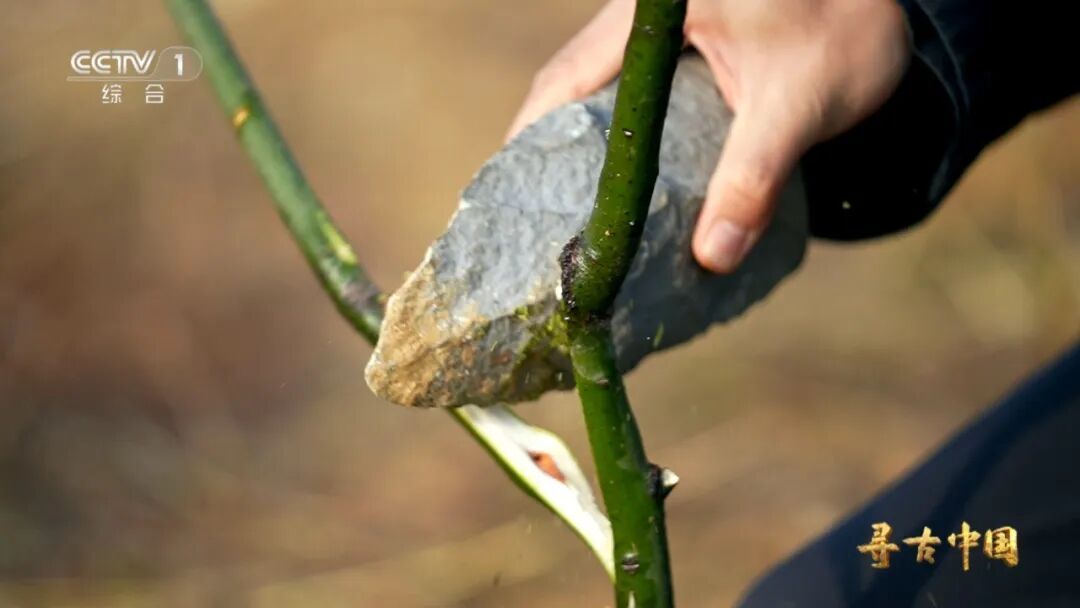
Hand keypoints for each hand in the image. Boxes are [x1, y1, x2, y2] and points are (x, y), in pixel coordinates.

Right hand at [508, 0, 909, 272]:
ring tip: (562, 221)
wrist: (883, 12)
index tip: (509, 201)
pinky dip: (615, 150)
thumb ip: (753, 177)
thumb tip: (714, 259)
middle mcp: (642, 16)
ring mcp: (654, 34)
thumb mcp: (798, 104)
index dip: (531, 138)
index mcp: (657, 9)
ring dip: (578, 156)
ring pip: (593, 97)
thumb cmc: (846, 35)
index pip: (568, 75)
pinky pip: (626, 103)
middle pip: (567, 87)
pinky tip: (614, 196)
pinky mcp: (674, 56)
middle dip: (545, 155)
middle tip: (531, 225)